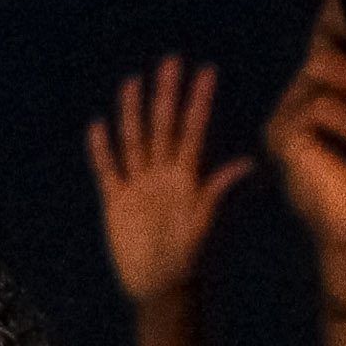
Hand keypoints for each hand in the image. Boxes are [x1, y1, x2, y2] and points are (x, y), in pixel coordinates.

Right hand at [88, 57, 254, 302]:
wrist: (159, 284)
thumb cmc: (187, 256)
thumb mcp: (204, 221)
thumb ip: (217, 190)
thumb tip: (247, 163)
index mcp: (186, 176)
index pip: (193, 129)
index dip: (199, 101)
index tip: (206, 71)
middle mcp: (162, 174)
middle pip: (163, 126)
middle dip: (167, 94)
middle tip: (171, 61)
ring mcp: (138, 185)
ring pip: (134, 140)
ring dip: (133, 112)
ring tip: (132, 82)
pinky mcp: (117, 201)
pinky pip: (107, 170)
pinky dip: (101, 151)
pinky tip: (98, 127)